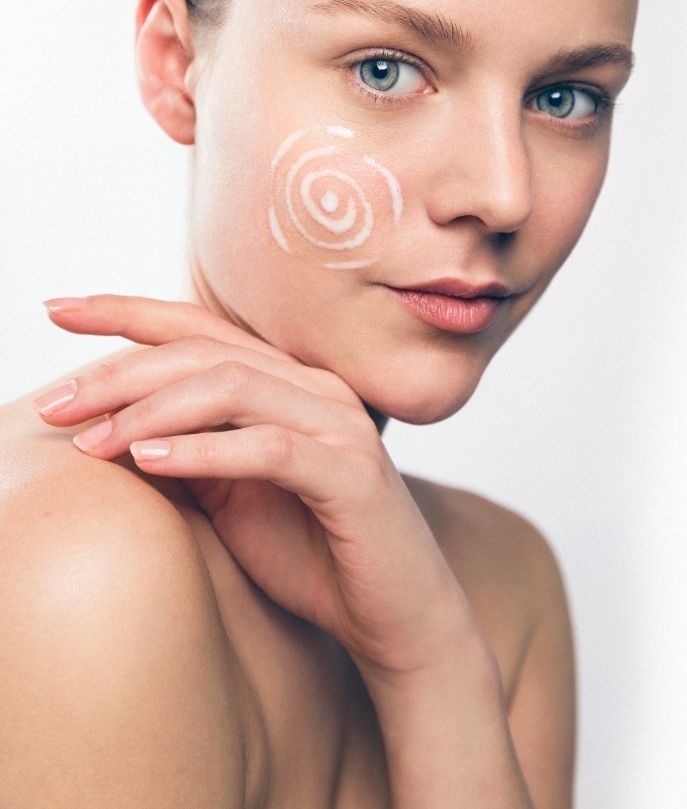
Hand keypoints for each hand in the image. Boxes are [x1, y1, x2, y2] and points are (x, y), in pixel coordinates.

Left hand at [35, 295, 483, 680]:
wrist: (393, 616)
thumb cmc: (310, 552)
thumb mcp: (230, 495)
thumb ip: (185, 449)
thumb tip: (103, 425)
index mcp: (287, 382)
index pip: (198, 328)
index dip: (126, 312)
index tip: (57, 309)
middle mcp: (315, 387)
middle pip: (203, 352)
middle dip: (120, 371)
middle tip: (54, 404)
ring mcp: (339, 425)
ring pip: (233, 386)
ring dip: (152, 410)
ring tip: (92, 442)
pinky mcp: (353, 474)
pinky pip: (269, 447)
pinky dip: (204, 450)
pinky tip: (150, 460)